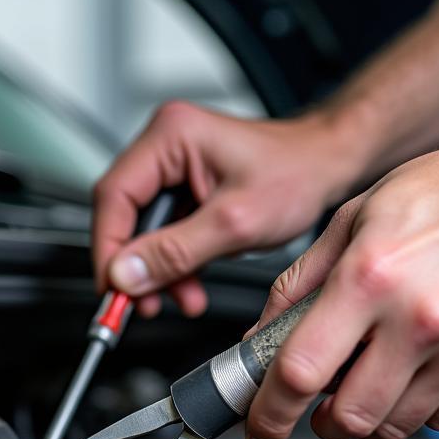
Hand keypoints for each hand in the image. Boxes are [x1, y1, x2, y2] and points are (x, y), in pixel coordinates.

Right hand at [92, 100, 365, 317]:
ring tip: (181, 298)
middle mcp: (166, 146)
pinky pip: (164, 233)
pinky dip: (174, 264)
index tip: (113, 288)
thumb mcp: (234, 223)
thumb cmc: (296, 174)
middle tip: (141, 303)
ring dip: (158, 271)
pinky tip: (190, 285)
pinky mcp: (186, 189)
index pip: (114, 196)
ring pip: (143, 230)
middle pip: (124, 214)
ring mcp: (174, 167)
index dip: (109, 249)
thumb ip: (175, 252)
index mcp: (171, 136)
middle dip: (136, 266)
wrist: (329, 169)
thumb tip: (125, 275)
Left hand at [244, 125, 438, 438]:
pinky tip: (415, 369)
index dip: (269, 413)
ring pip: (394, 428)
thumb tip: (262, 338)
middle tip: (319, 401)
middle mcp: (420, 321)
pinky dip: (417, 408)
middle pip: (349, 419)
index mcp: (370, 279)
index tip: (261, 427)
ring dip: (369, 417)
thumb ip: (297, 285)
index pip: (300, 371)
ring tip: (371, 375)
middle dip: (321, 422)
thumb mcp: (350, 220)